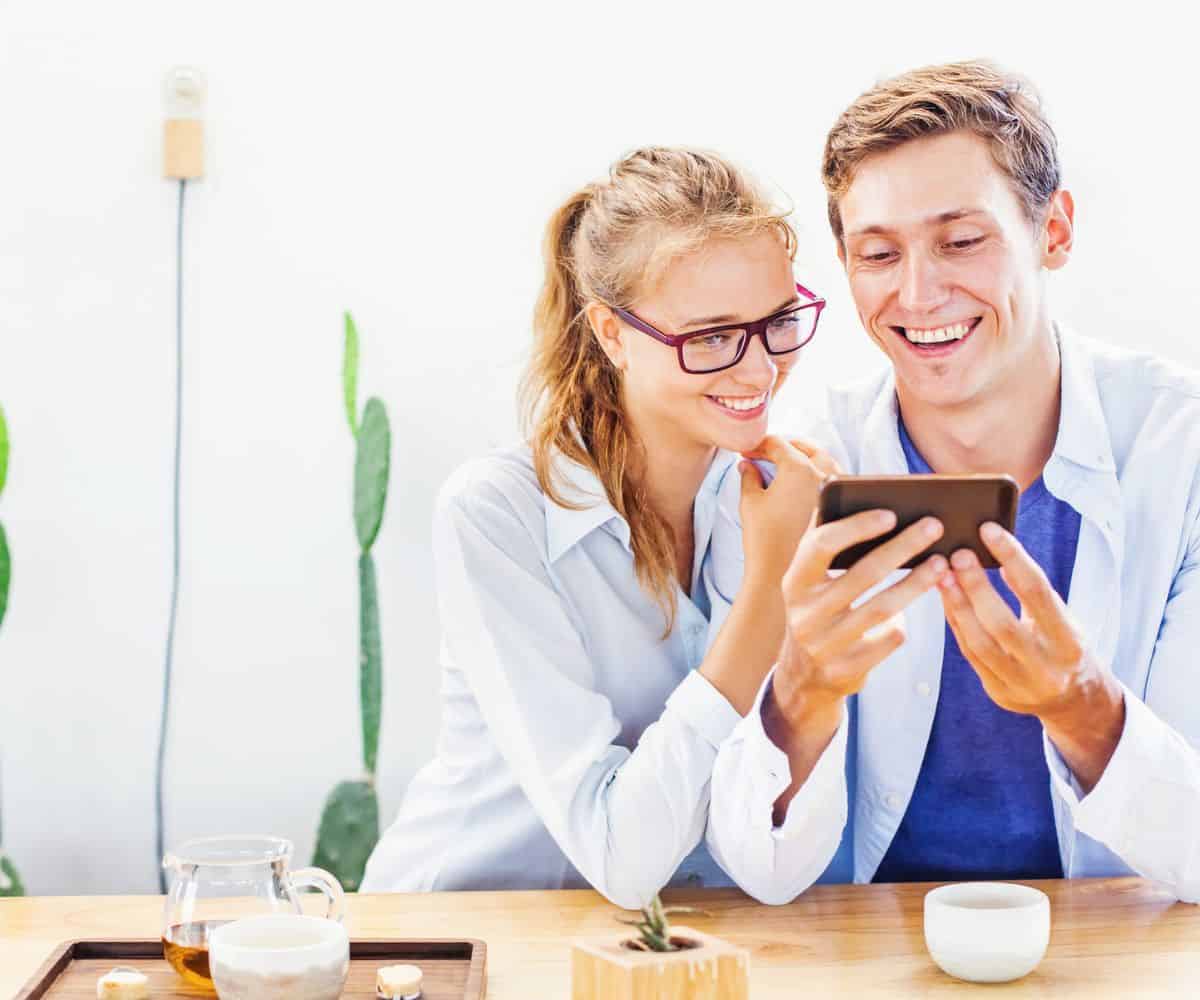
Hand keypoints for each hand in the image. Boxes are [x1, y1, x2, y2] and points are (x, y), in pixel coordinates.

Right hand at [738, 436, 839, 588]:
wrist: (777, 570)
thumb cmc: (761, 536)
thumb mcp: (749, 501)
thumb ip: (748, 476)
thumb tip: (746, 465)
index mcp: (798, 468)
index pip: (778, 443)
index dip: (759, 444)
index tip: (748, 451)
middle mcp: (821, 474)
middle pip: (807, 447)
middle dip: (787, 445)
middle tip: (768, 450)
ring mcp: (833, 491)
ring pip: (826, 462)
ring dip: (808, 457)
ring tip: (789, 464)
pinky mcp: (838, 507)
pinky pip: (834, 481)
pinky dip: (820, 476)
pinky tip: (807, 483)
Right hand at [771, 512, 947, 728]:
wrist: (803, 675)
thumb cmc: (817, 609)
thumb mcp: (808, 579)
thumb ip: (822, 542)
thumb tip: (838, 489)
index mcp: (794, 581)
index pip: (820, 545)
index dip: (856, 528)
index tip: (891, 513)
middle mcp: (804, 611)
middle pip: (861, 574)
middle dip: (902, 547)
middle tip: (934, 526)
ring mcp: (823, 644)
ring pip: (881, 608)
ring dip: (916, 583)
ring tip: (941, 563)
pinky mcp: (845, 669)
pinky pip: (887, 641)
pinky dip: (905, 622)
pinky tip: (920, 609)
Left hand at [937, 522, 1124, 789]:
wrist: (1073, 701)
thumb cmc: (1063, 645)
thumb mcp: (1062, 619)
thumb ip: (1033, 593)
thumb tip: (993, 551)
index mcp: (1069, 642)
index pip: (1037, 592)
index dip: (1012, 557)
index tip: (989, 530)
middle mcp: (1046, 667)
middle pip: (1002, 622)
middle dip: (975, 586)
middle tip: (957, 554)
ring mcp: (1020, 684)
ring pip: (978, 641)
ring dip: (957, 604)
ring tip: (942, 574)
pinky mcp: (998, 692)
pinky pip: (969, 653)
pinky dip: (956, 622)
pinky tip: (946, 598)